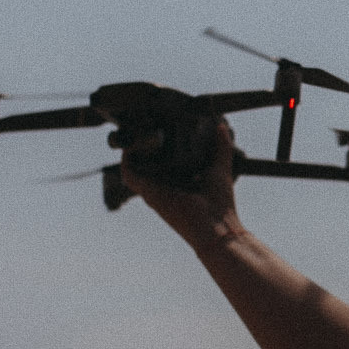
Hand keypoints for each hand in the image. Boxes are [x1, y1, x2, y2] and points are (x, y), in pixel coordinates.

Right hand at [120, 115, 238, 238]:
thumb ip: (221, 148)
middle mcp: (162, 186)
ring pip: (134, 166)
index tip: (158, 125)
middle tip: (144, 121)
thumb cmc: (220, 204)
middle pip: (145, 162)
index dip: (157, 145)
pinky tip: (131, 144)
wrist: (216, 226)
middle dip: (142, 143)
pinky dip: (127, 159)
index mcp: (176, 181)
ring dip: (133, 149)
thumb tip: (221, 126)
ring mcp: (153, 190)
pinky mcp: (148, 192)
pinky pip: (130, 173)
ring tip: (136, 128)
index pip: (161, 161)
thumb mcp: (220, 168)